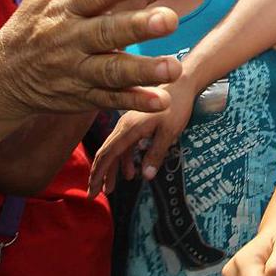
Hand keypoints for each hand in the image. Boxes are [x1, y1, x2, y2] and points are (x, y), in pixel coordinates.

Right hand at [0, 0, 182, 114]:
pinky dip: (135, 101)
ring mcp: (76, 70)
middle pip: (105, 32)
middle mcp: (71, 38)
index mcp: (66, 7)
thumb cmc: (35, 22)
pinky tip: (162, 101)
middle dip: (137, 27)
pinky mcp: (83, 96)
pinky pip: (110, 99)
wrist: (2, 75)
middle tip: (170, 20)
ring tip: (175, 67)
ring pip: (111, 71)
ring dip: (143, 70)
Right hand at [88, 76, 196, 196]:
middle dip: (100, 175)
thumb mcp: (169, 131)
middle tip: (95, 194)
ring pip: (116, 149)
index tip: (92, 191)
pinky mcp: (137, 122)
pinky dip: (124, 159)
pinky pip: (125, 144)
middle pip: (107, 153)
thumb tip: (146, 176)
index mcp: (129, 128)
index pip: (107, 154)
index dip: (98, 174)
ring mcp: (130, 123)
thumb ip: (156, 153)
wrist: (183, 81)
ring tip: (112, 188)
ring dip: (113, 169)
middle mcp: (125, 125)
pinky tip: (130, 171)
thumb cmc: (177, 104)